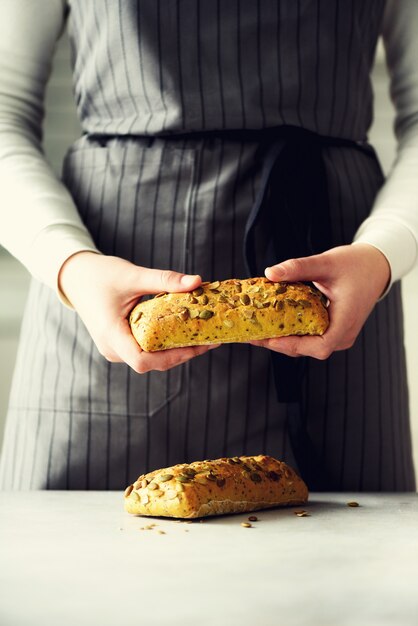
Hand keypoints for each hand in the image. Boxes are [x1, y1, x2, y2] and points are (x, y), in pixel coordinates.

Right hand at [59, 252, 218, 372]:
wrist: (76, 277)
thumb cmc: (100, 275)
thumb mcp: (133, 275)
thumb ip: (164, 280)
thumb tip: (198, 281)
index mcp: (111, 335)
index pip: (143, 360)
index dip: (174, 356)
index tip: (199, 344)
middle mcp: (112, 349)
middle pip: (153, 362)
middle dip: (183, 353)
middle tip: (211, 340)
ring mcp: (116, 350)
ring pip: (151, 359)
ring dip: (176, 350)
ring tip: (204, 337)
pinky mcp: (121, 345)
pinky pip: (147, 351)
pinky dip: (166, 345)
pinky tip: (185, 333)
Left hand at [249, 243, 390, 359]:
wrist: (375, 267)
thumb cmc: (355, 264)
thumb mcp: (326, 262)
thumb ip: (299, 267)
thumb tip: (270, 273)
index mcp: (346, 322)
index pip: (320, 346)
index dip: (293, 345)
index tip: (270, 338)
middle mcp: (343, 335)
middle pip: (307, 349)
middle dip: (279, 342)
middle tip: (251, 334)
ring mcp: (338, 335)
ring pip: (306, 346)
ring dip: (282, 339)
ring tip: (256, 330)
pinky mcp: (332, 331)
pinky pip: (309, 338)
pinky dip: (290, 332)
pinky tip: (271, 323)